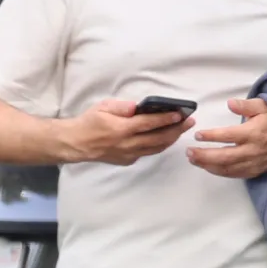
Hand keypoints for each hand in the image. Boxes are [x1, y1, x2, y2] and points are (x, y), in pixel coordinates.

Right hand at [62, 99, 194, 164]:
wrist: (77, 144)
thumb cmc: (89, 122)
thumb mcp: (103, 107)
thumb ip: (121, 107)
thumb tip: (136, 107)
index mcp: (121, 129)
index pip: (149, 124)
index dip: (166, 119)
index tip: (180, 114)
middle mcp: (128, 144)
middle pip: (158, 138)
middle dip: (176, 129)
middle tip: (189, 121)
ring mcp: (129, 154)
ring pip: (156, 147)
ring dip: (172, 138)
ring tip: (182, 129)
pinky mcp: (128, 160)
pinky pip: (148, 152)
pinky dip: (160, 145)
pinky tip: (167, 137)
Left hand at [187, 99, 266, 178]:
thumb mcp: (265, 107)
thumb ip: (246, 105)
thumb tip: (230, 103)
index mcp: (254, 133)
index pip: (229, 136)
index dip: (212, 136)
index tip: (198, 135)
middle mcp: (252, 150)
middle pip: (224, 156)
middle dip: (204, 156)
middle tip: (189, 152)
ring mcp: (253, 163)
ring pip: (227, 168)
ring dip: (208, 165)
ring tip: (193, 159)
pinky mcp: (253, 171)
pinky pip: (233, 174)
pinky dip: (219, 172)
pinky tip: (208, 167)